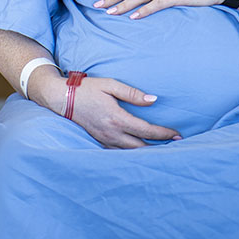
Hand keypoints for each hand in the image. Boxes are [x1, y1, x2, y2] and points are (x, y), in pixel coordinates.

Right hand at [34, 73, 180, 148]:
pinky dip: (131, 153)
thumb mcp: (110, 85)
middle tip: (175, 146)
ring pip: (130, 153)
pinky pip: (118, 152)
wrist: (60, 98)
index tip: (177, 134)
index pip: (147, 131)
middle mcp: (111, 133)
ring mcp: (104, 140)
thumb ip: (132, 93)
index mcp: (117, 118)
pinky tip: (139, 151)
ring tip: (161, 150)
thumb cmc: (86, 89)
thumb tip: (153, 100)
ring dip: (146, 153)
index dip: (164, 134)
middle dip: (159, 147)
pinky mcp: (98, 141)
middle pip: (141, 147)